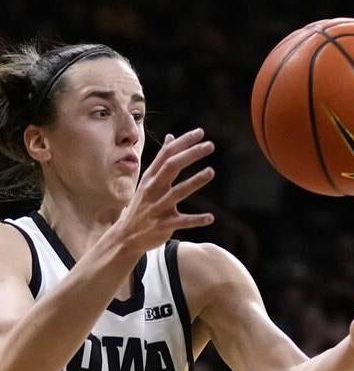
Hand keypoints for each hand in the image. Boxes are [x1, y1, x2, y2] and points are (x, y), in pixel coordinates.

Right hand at [112, 128, 214, 255]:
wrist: (126, 237)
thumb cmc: (142, 205)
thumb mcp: (148, 181)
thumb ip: (161, 161)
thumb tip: (171, 137)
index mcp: (150, 178)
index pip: (167, 154)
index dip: (183, 142)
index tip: (200, 133)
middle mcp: (153, 189)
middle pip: (172, 167)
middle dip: (190, 155)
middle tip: (210, 145)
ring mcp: (158, 207)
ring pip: (177, 192)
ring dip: (194, 181)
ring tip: (211, 171)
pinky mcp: (163, 225)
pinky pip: (182, 221)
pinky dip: (196, 220)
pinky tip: (211, 218)